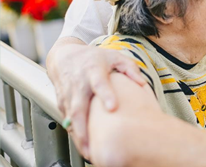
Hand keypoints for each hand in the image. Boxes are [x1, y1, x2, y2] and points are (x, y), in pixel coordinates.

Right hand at [47, 40, 145, 157]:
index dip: (106, 95)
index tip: (112, 108)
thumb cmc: (93, 58)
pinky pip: (66, 120)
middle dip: (84, 128)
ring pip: (70, 118)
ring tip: (89, 152)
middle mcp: (79, 84)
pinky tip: (82, 144)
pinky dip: (73, 133)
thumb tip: (142, 83)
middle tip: (93, 146)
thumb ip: (130, 68)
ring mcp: (68, 94)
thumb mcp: (114, 56)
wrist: (65, 56)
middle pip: (79, 107)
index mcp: (93, 70)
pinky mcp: (62, 102)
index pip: (100, 83)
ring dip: (78, 136)